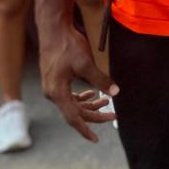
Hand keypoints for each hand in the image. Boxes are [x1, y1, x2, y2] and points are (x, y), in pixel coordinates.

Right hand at [38, 20, 117, 142]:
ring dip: (89, 105)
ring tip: (106, 101)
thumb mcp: (86, 63)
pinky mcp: (55, 80)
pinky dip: (82, 97)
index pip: (73, 118)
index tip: (96, 139)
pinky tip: (93, 93)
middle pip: (75, 112)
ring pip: (73, 104)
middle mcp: (52, 93)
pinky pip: (69, 95)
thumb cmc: (67, 45)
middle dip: (95, 115)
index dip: (86, 129)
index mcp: (57, 92)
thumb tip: (115, 92)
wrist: (53, 29)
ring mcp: (53, 86)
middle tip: (113, 114)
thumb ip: (100, 79)